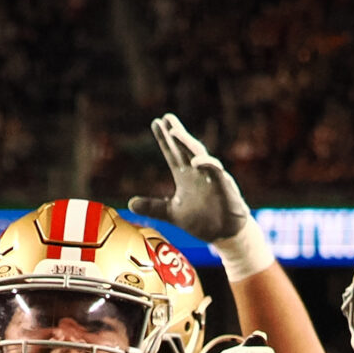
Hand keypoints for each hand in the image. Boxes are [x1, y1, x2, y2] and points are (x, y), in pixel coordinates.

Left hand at [127, 114, 253, 246]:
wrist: (224, 235)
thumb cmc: (201, 221)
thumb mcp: (172, 214)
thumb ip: (153, 207)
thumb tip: (129, 204)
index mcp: (185, 176)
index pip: (173, 153)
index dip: (164, 139)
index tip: (156, 122)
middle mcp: (197, 172)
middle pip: (185, 148)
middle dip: (177, 133)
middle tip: (167, 117)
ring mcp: (210, 177)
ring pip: (199, 154)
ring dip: (187, 143)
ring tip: (175, 132)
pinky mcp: (224, 186)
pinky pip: (216, 171)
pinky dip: (206, 165)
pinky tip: (195, 161)